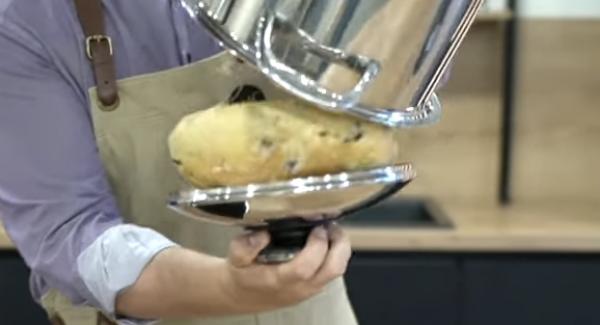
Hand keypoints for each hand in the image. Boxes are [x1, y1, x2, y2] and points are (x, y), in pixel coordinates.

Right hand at [220, 223, 351, 312]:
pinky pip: (332, 272)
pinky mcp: (313, 288)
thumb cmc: (242, 275)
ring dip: (340, 249)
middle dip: (340, 244)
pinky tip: (326, 241)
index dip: (316, 245)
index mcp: (279, 280)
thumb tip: (264, 233)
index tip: (316, 227)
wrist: (242, 296)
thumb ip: (246, 246)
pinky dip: (335, 255)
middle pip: (333, 270)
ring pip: (337, 272)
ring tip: (331, 231)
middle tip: (333, 226)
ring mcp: (309, 290)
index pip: (305, 267)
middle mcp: (299, 288)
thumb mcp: (235, 258)